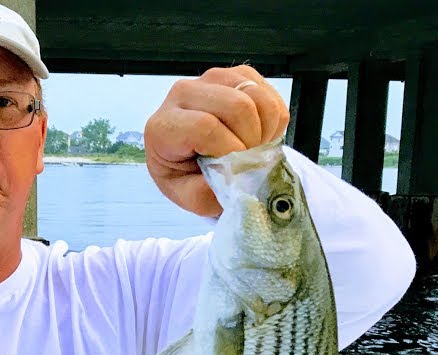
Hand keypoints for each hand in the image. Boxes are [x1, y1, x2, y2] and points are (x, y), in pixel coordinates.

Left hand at [144, 66, 290, 217]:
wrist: (192, 160)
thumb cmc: (187, 176)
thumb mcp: (188, 196)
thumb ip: (204, 193)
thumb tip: (232, 177)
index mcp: (163, 126)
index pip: (205, 126)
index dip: (230, 149)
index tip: (234, 168)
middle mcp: (183, 93)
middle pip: (236, 106)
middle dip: (252, 139)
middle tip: (248, 160)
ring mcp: (212, 79)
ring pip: (256, 96)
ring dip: (265, 129)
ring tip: (254, 148)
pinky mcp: (238, 74)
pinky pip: (270, 94)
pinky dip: (274, 120)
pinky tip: (259, 135)